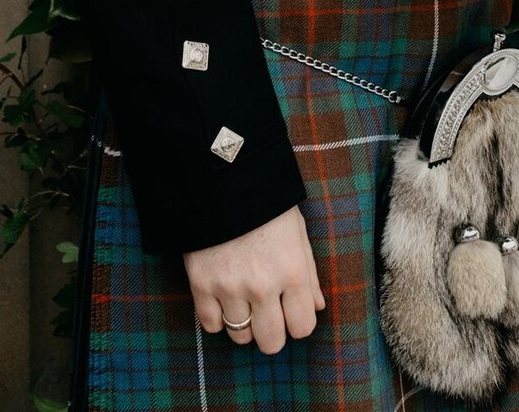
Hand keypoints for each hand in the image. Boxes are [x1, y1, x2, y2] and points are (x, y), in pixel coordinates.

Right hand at [185, 203, 324, 354]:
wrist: (223, 177)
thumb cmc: (267, 203)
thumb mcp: (296, 231)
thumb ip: (308, 273)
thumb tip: (318, 306)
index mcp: (292, 271)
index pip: (302, 328)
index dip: (298, 322)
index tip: (292, 311)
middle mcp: (262, 286)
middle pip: (271, 342)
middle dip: (273, 332)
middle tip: (268, 313)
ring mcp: (229, 288)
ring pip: (240, 338)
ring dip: (245, 324)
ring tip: (245, 300)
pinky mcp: (201, 285)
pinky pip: (211, 326)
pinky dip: (218, 317)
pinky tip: (223, 297)